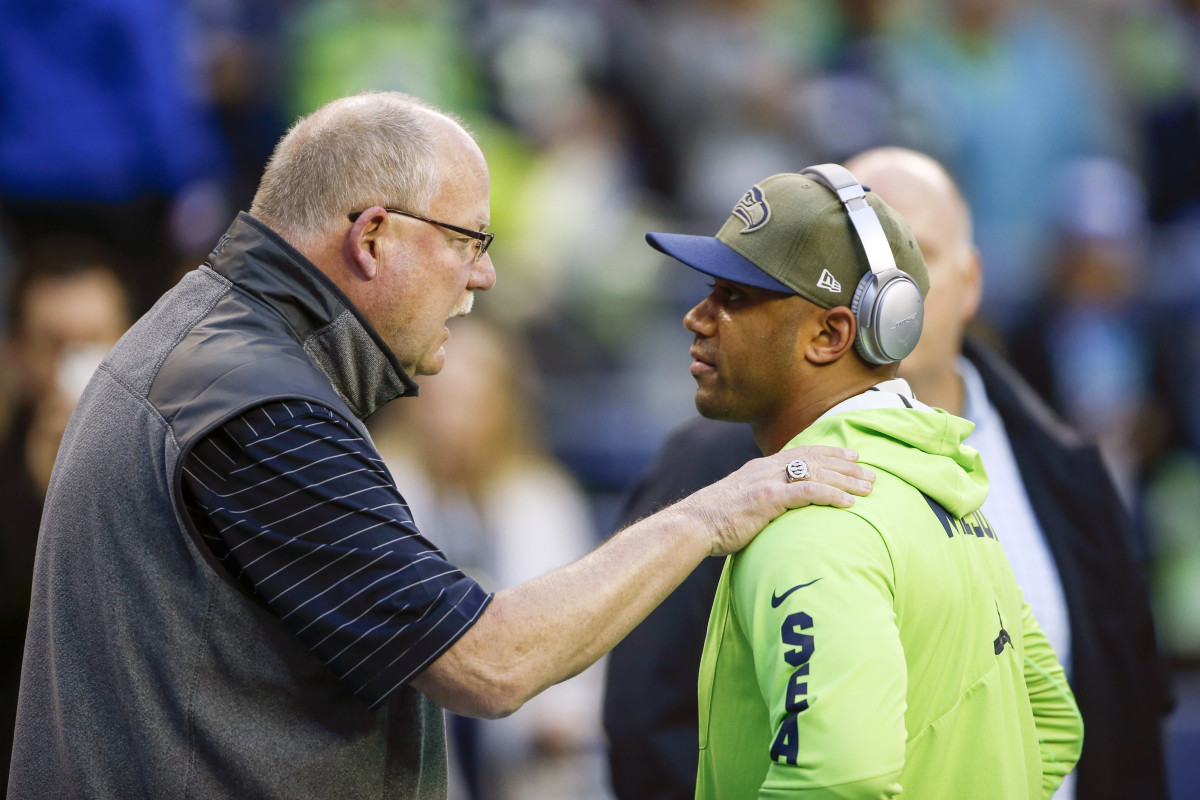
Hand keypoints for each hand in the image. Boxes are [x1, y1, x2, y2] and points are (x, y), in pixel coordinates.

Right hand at [679, 446, 874, 556]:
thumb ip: (760, 499)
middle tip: (871, 472)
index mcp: (761, 467)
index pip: (802, 452)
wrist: (693, 524)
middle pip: (815, 459)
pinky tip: (849, 504)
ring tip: (869, 488)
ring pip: (817, 473)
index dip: (830, 452)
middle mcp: (767, 468)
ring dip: (847, 480)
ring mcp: (768, 481)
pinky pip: (808, 492)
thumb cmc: (714, 521)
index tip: (852, 455)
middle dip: (846, 465)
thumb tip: (774, 510)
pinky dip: (832, 495)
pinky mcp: (769, 498)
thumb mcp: (740, 502)